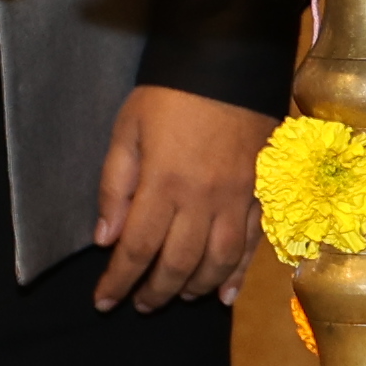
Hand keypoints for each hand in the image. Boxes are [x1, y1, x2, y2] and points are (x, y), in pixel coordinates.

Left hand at [94, 82, 263, 307]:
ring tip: (177, 296)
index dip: (118, 281)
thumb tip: (106, 238)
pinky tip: (225, 294)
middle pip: (177, 263)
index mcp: (163, 184)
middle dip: (154, 292)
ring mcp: (237, 199)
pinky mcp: (263, 193)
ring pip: (217, 261)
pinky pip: (252, 244)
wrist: (230, 61)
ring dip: (194, 287)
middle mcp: (202, 200)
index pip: (137, 249)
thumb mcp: (127, 130)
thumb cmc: (169, 94)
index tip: (102, 301)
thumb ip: (114, 186)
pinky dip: (238, 274)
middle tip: (140, 304)